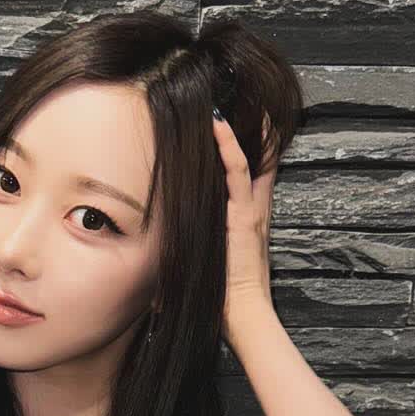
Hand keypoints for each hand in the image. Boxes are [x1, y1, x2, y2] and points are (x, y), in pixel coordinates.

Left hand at [213, 110, 277, 342]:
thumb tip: (158, 271)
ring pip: (248, 159)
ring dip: (236, 130)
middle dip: (251, 131)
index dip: (244, 153)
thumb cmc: (225, 299)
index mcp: (246, 221)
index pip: (250, 178)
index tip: (231, 131)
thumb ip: (193, 257)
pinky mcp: (244, 216)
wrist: (246, 314)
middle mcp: (252, 210)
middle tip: (238, 101)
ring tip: (222, 102)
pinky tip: (217, 126)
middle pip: (256, 160)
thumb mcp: (207, 269)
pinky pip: (238, 172)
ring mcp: (249, 211)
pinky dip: (228, 147)